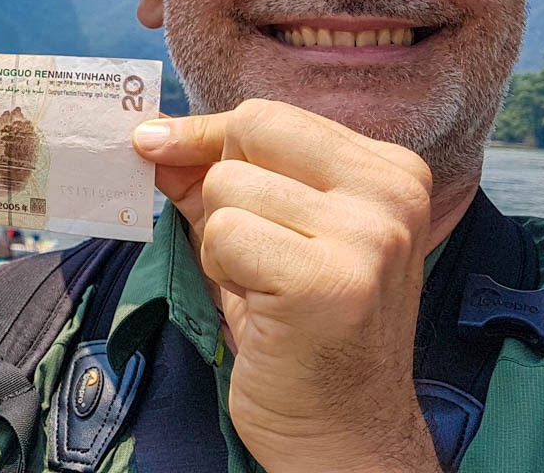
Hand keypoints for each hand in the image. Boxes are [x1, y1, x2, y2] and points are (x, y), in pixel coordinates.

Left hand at [132, 99, 440, 472]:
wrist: (341, 427)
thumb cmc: (297, 326)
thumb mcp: (263, 230)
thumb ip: (212, 175)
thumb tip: (150, 134)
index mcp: (391, 172)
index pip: (269, 115)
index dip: (208, 138)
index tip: (165, 151)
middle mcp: (393, 195)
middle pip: (249, 132)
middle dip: (221, 187)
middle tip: (249, 249)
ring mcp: (368, 237)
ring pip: (228, 185)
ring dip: (221, 243)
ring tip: (263, 286)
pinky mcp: (327, 281)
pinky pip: (223, 234)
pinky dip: (222, 272)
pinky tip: (261, 309)